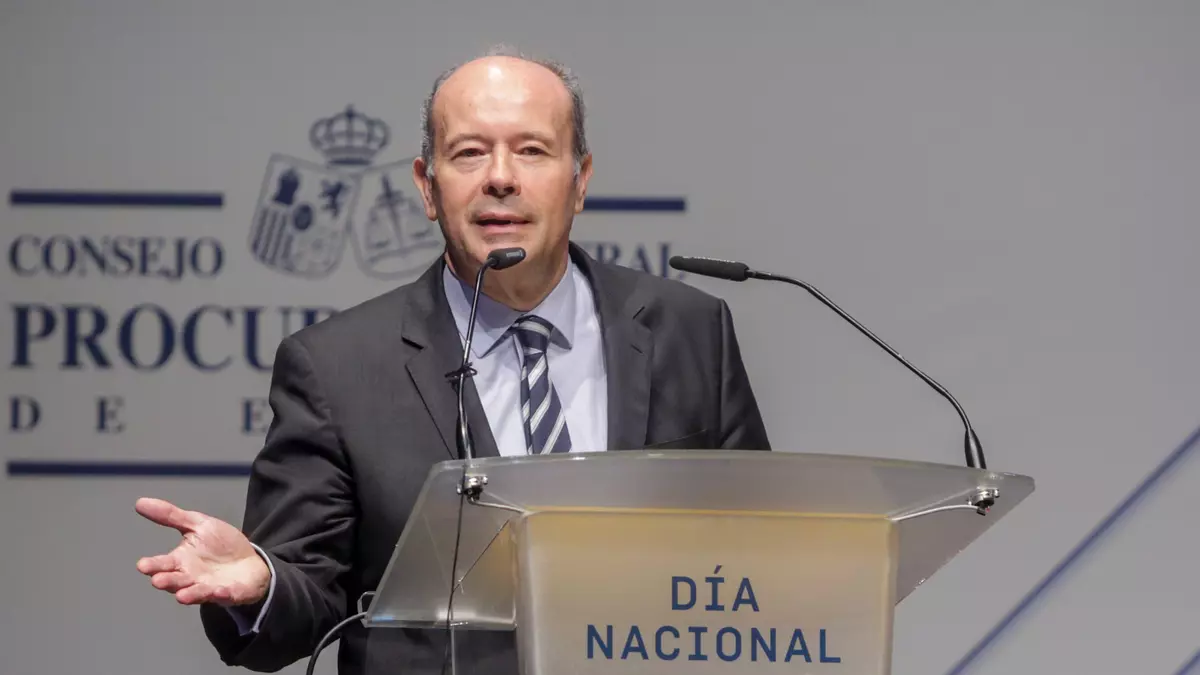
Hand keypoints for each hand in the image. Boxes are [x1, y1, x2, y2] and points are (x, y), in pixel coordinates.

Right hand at [134, 497, 270, 605]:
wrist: (250, 561)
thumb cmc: (219, 545)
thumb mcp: (197, 524)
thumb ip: (171, 516)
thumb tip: (140, 502)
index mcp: (180, 561)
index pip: (163, 564)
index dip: (153, 565)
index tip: (142, 565)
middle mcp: (191, 578)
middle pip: (175, 581)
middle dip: (167, 581)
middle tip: (157, 580)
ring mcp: (209, 588)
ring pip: (196, 593)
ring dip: (190, 594)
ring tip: (181, 596)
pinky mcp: (230, 593)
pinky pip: (225, 595)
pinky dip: (221, 594)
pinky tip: (218, 591)